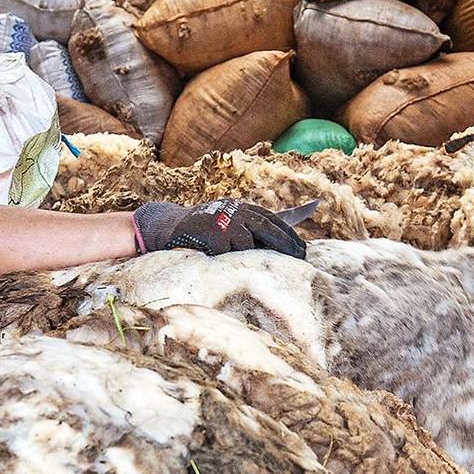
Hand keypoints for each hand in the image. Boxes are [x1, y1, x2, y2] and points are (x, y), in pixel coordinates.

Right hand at [132, 199, 307, 258]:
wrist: (169, 228)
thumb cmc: (202, 229)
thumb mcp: (229, 223)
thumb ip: (251, 228)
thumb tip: (278, 231)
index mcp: (241, 208)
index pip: (273, 219)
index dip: (290, 234)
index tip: (304, 249)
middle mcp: (236, 211)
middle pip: (269, 228)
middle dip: (286, 244)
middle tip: (302, 259)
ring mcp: (226, 222)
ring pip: (249, 245)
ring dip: (249, 257)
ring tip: (246, 264)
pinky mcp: (216, 235)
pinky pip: (231, 254)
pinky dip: (227, 259)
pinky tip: (218, 259)